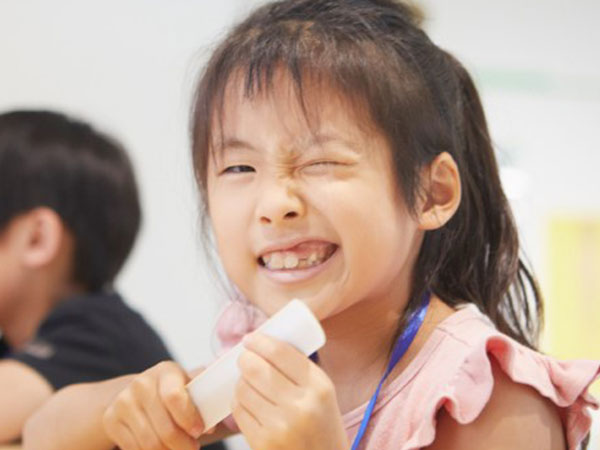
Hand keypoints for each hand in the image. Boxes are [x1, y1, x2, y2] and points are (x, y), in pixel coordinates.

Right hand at [102, 361, 204, 449]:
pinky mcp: (111, 420)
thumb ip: (202, 400)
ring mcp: (123, 402)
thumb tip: (212, 424)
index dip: (189, 418)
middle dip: (183, 445)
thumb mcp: (187, 387)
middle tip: (193, 449)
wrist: (134, 392)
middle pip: (164, 428)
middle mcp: (141, 384)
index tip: (200, 431)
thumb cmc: (171, 391)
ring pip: (150, 443)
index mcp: (165, 372)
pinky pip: (135, 449)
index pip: (174, 397)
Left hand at [233, 333, 349, 449]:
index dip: (260, 341)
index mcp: (319, 387)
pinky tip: (250, 404)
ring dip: (242, 382)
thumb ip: (297, 368)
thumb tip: (261, 343)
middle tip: (245, 359)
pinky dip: (240, 402)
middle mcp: (301, 406)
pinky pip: (239, 410)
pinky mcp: (263, 443)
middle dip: (245, 359)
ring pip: (243, 388)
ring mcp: (280, 427)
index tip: (251, 339)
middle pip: (255, 367)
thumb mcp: (321, 394)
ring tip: (251, 385)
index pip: (280, 352)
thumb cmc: (320, 427)